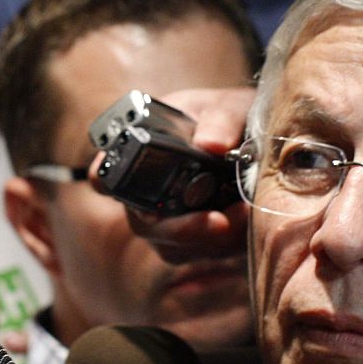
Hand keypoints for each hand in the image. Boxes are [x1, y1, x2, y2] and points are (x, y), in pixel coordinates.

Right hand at [113, 86, 253, 266]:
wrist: (256, 140)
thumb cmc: (228, 119)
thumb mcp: (227, 108)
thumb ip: (220, 121)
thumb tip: (211, 145)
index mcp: (139, 154)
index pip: (105, 174)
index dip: (105, 180)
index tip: (114, 184)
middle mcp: (145, 195)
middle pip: (144, 224)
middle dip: (182, 228)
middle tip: (219, 221)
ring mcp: (168, 223)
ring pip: (175, 249)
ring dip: (211, 239)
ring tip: (245, 211)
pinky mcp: (196, 243)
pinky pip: (204, 255)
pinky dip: (227, 244)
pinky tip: (249, 220)